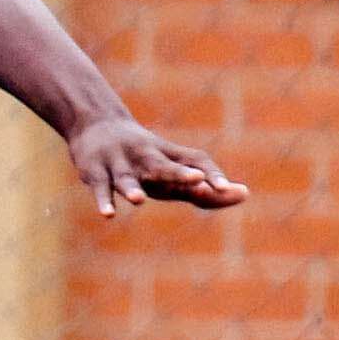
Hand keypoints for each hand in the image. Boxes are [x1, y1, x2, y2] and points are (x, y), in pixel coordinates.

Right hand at [69, 116, 246, 216]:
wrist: (94, 124)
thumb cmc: (142, 157)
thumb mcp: (170, 170)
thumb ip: (203, 188)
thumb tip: (245, 194)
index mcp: (168, 156)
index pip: (195, 161)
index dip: (212, 174)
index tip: (230, 190)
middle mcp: (146, 156)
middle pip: (163, 166)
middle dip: (178, 174)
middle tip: (196, 180)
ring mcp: (118, 163)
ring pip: (127, 177)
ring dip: (132, 187)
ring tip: (139, 200)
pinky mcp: (94, 172)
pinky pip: (100, 188)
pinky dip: (103, 201)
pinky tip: (108, 215)